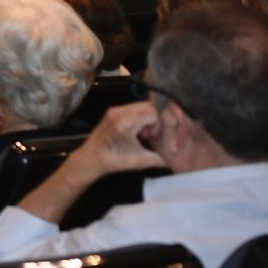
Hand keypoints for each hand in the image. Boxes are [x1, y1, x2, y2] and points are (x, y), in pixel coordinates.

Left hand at [16, 100, 167, 224]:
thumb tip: (176, 158)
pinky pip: (132, 108)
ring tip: (143, 134)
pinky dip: (139, 117)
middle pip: (148, 106)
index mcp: (126, 122)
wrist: (91, 159)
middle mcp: (119, 112)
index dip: (159, 125)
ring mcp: (114, 110)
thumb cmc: (115, 161)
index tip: (154, 137)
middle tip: (150, 135)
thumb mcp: (142, 161)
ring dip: (147, 118)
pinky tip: (136, 131)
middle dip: (154, 120)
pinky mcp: (112, 111)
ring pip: (141, 106)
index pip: (153, 113)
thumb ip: (162, 158)